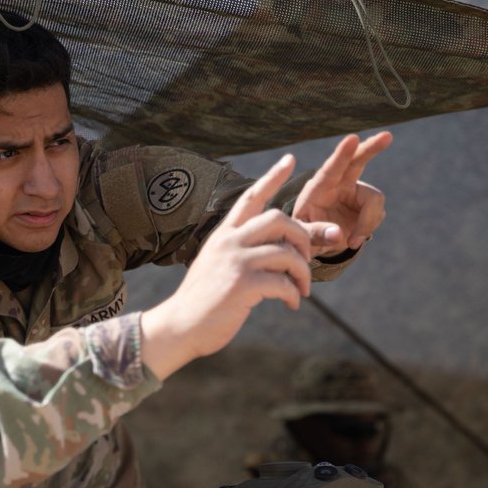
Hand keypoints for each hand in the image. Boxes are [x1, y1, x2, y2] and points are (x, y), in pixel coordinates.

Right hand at [140, 154, 338, 379]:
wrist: (179, 327)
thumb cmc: (204, 300)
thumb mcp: (221, 267)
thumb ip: (246, 253)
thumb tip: (283, 250)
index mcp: (223, 234)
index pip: (250, 198)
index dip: (272, 177)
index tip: (290, 160)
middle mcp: (228, 242)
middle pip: (279, 219)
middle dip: (302, 236)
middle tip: (307, 258)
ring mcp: (234, 262)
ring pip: (286, 253)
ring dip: (303, 272)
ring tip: (303, 289)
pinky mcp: (241, 286)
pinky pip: (283, 283)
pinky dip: (295, 295)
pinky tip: (292, 304)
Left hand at [293, 131, 391, 251]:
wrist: (316, 241)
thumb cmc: (303, 233)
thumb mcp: (302, 235)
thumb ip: (315, 234)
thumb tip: (338, 234)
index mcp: (318, 187)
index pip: (331, 168)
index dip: (342, 154)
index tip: (352, 138)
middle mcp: (338, 184)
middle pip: (357, 161)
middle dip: (371, 148)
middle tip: (386, 136)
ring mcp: (355, 193)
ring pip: (374, 200)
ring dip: (368, 222)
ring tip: (352, 242)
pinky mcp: (368, 204)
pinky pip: (377, 214)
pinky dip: (368, 229)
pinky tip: (354, 238)